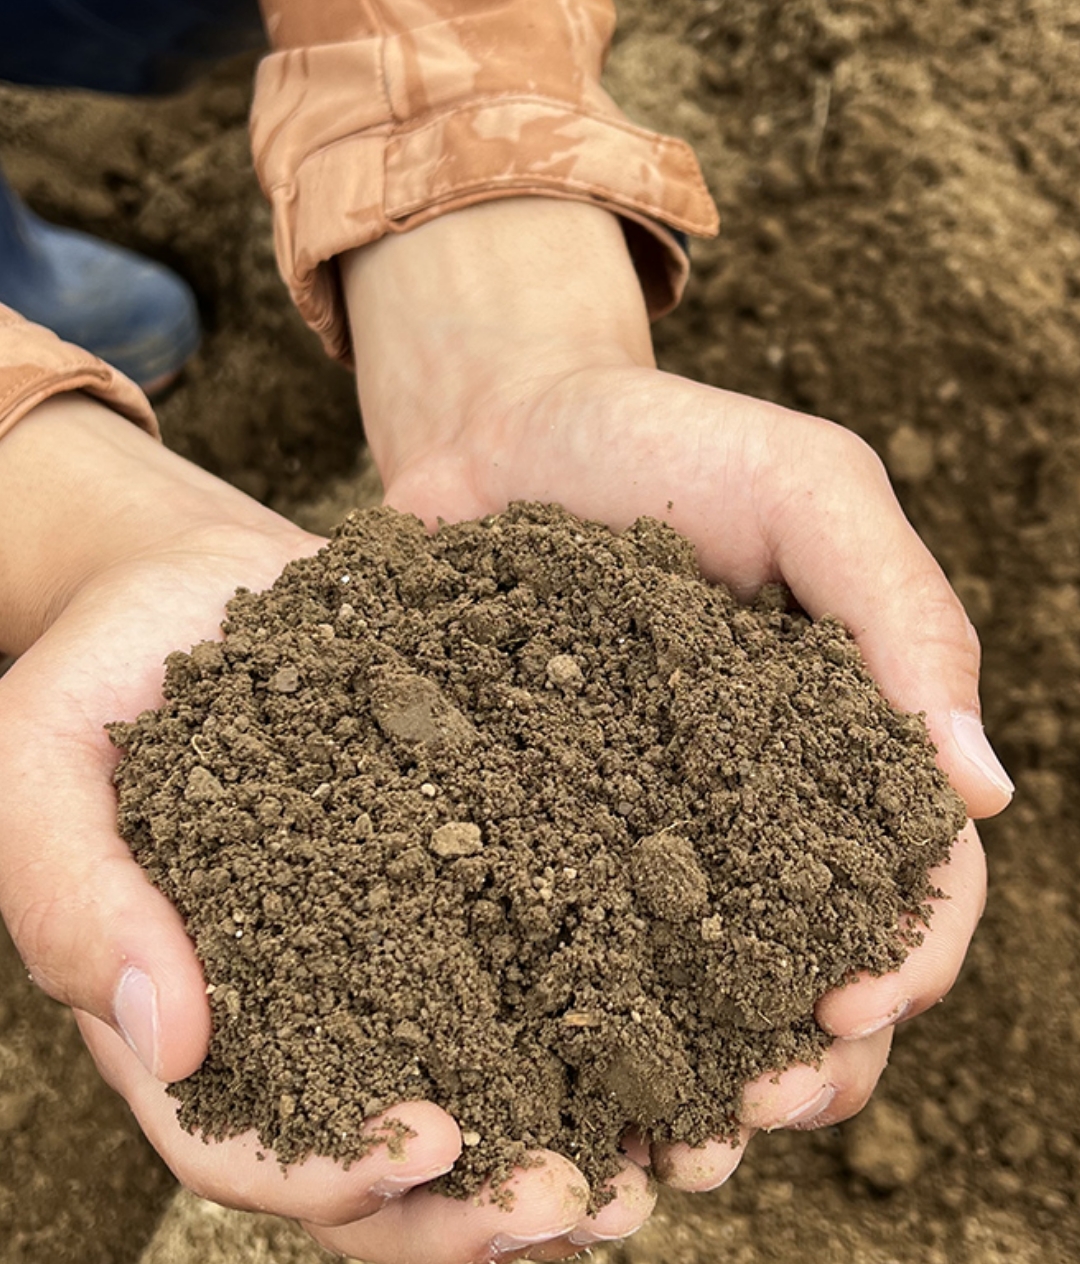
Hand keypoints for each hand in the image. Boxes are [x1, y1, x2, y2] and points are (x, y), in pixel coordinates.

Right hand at [0, 397, 653, 1261]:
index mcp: (191, 1012)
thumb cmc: (108, 669)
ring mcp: (391, 945)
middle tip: (586, 1202)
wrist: (206, 581)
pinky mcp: (464, 870)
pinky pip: (535, 953)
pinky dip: (606, 1003)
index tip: (436, 1145)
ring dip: (573, 1131)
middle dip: (483, 1201)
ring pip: (481, 1082)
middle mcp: (302, 1003)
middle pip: (385, 1157)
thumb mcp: (43, 762)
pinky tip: (686, 1016)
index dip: (333, 1173)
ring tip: (669, 1149)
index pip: (250, 1145)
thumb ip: (74, 895)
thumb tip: (173, 1042)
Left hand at [325, 197, 1007, 1258]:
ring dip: (707, 1072)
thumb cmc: (667, 445)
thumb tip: (982, 790)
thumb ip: (903, 617)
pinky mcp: (536, 822)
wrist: (500, 427)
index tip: (854, 1011)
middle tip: (756, 1105)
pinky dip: (582, 1021)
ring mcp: (641, 821)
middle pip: (814, 960)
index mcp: (843, 737)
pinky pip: (570, 938)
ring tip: (675, 1136)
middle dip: (810, 1054)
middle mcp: (751, 800)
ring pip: (702, 984)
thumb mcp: (807, 489)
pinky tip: (558, 1084)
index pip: (912, 874)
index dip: (906, 953)